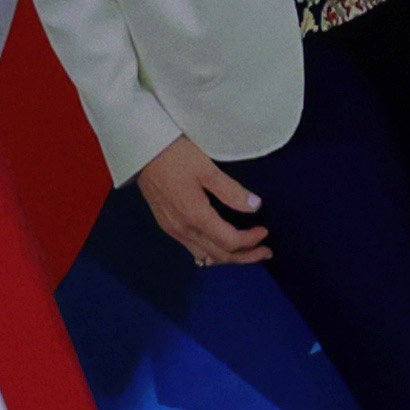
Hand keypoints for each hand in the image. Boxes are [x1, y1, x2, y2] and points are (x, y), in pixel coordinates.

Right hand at [133, 136, 268, 266]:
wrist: (143, 151)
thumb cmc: (176, 155)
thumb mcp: (207, 168)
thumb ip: (231, 190)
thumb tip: (255, 207)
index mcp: (195, 217)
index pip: (229, 241)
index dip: (251, 241)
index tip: (266, 232)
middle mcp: (183, 230)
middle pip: (219, 255)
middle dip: (245, 257)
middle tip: (266, 252)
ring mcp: (173, 230)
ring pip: (205, 256)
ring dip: (229, 257)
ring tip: (248, 252)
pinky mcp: (167, 226)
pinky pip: (192, 249)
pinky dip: (211, 253)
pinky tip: (219, 247)